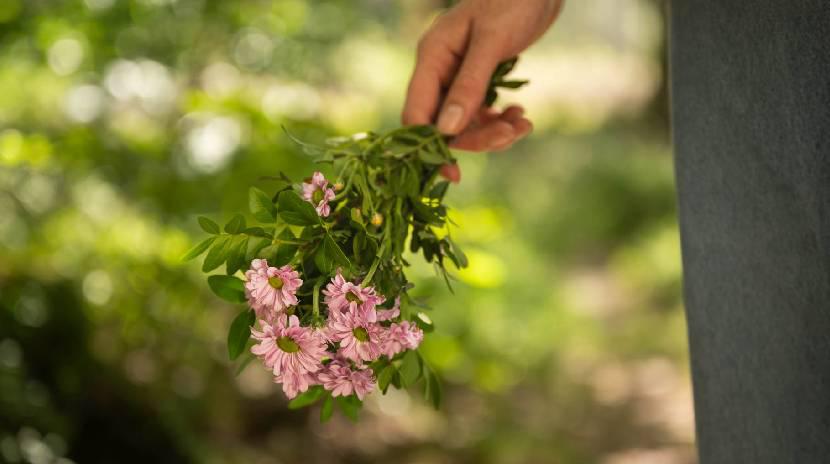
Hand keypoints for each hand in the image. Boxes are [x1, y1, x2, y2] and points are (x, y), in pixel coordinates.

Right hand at [402, 0, 562, 180]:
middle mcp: (441, 70)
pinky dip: (503, 120)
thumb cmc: (512, 1)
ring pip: (467, 123)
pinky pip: (484, 113)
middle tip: (508, 137)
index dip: (430, 146)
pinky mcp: (480, 79)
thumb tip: (447, 131)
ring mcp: (460, 76)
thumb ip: (469, 85)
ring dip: (495, 131)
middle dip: (477, 137)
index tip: (453, 172)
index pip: (417, 113)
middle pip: (444, 125)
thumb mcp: (491, 42)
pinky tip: (521, 115)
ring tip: (522, 124)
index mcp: (432, 57)